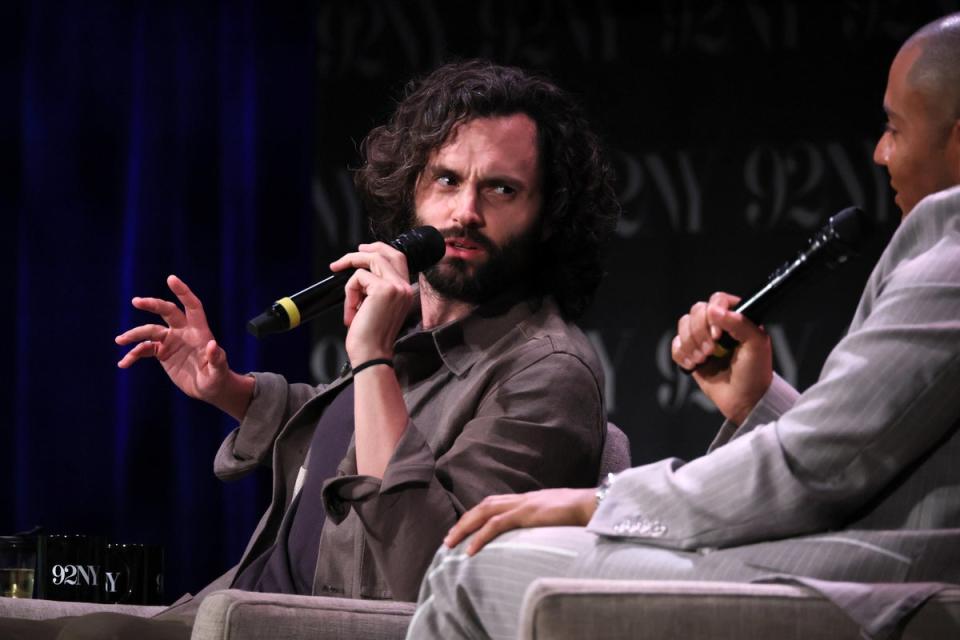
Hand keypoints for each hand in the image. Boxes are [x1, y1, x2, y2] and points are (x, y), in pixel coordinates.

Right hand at [115, 275, 252, 419]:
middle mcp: (184, 332)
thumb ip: (217, 358)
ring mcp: (171, 341)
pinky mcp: (162, 352)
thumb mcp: (219, 371)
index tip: (171, 279)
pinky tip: (123, 363)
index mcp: (199, 331)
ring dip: (135, 335)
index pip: (192, 306)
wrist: (208, 389)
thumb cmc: (218, 378)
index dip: (183, 292)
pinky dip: (133, 355)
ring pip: (150, 331)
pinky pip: (144, 349)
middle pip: (167, 311)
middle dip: (152, 304)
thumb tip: (212, 345)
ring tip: (119, 340)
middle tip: (136, 301)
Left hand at [330, 242, 413, 363]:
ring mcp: (396, 287)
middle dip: (364, 251)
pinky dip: (349, 294)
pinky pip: (358, 277)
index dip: (379, 251)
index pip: (398, 259)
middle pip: (387, 253)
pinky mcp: (383, 289)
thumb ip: (375, 288)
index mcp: (406, 292)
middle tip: (343, 261)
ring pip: (371, 260)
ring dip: (351, 275)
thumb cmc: (370, 337)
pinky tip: (352, 312)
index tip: (361, 252)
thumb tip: (360, 273)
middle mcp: (405, 287)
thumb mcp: (375, 307)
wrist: (371, 355)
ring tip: (349, 299)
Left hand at [444, 488, 595, 555]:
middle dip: (464, 521)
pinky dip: (481, 537)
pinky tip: (470, 550)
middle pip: (484, 506)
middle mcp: (522, 499)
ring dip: (465, 528)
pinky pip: (497, 525)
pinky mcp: (527, 513)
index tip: (464, 527)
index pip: (495, 503)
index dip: (477, 514)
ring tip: (451, 543)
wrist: (594, 504)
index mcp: (529, 499)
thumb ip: (547, 520)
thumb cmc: (582, 512)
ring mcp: (524, 504)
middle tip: (448, 538)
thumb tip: (544, 530)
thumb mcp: (559, 516)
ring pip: (484, 513)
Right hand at [671, 292, 771, 424]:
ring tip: (703, 360)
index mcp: (737, 317)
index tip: (718, 335)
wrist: (744, 400)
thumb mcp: (756, 345)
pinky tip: (694, 365)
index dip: (712, 315)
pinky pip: (676, 345)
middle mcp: (718, 324)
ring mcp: (703, 338)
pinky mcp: (691, 353)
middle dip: (699, 333)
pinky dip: (681, 355)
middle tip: (711, 351)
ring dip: (691, 345)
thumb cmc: (755, 372)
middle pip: (695, 311)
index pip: (717, 300)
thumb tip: (714, 310)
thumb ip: (739, 323)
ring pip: (682, 325)